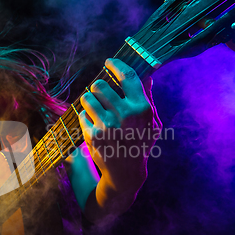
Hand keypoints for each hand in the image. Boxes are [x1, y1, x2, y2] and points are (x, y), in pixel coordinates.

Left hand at [79, 58, 161, 219]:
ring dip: (89, 100)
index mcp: (142, 108)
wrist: (126, 172)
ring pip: (87, 98)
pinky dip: (86, 117)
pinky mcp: (92, 135)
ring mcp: (107, 125)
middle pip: (100, 85)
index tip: (109, 61)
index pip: (127, 76)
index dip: (116, 64)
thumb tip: (147, 75)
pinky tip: (95, 124)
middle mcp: (124, 115)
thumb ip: (148, 98)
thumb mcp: (152, 122)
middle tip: (100, 91)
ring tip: (95, 107)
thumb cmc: (141, 143)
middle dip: (98, 86)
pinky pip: (82, 115)